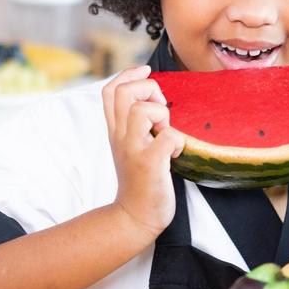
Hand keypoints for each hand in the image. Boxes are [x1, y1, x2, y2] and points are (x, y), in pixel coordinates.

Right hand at [102, 64, 185, 238]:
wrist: (134, 217)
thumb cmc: (140, 181)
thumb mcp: (129, 147)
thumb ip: (135, 125)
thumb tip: (154, 100)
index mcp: (115, 130)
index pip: (110, 91)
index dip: (128, 74)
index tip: (146, 71)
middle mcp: (120, 136)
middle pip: (124, 92)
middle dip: (148, 88)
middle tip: (161, 107)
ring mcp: (133, 149)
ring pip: (142, 110)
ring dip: (161, 115)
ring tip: (166, 132)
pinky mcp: (149, 164)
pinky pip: (168, 137)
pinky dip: (178, 141)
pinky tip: (175, 154)